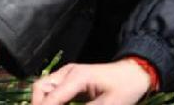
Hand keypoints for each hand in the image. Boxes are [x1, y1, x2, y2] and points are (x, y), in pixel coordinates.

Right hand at [30, 60, 152, 104]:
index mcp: (77, 77)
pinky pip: (53, 89)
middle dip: (38, 104)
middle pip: (40, 87)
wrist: (135, 74)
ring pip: (43, 87)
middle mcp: (68, 73)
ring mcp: (68, 74)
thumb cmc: (125, 89)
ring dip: (43, 101)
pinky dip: (51, 100)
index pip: (52, 97)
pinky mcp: (71, 79)